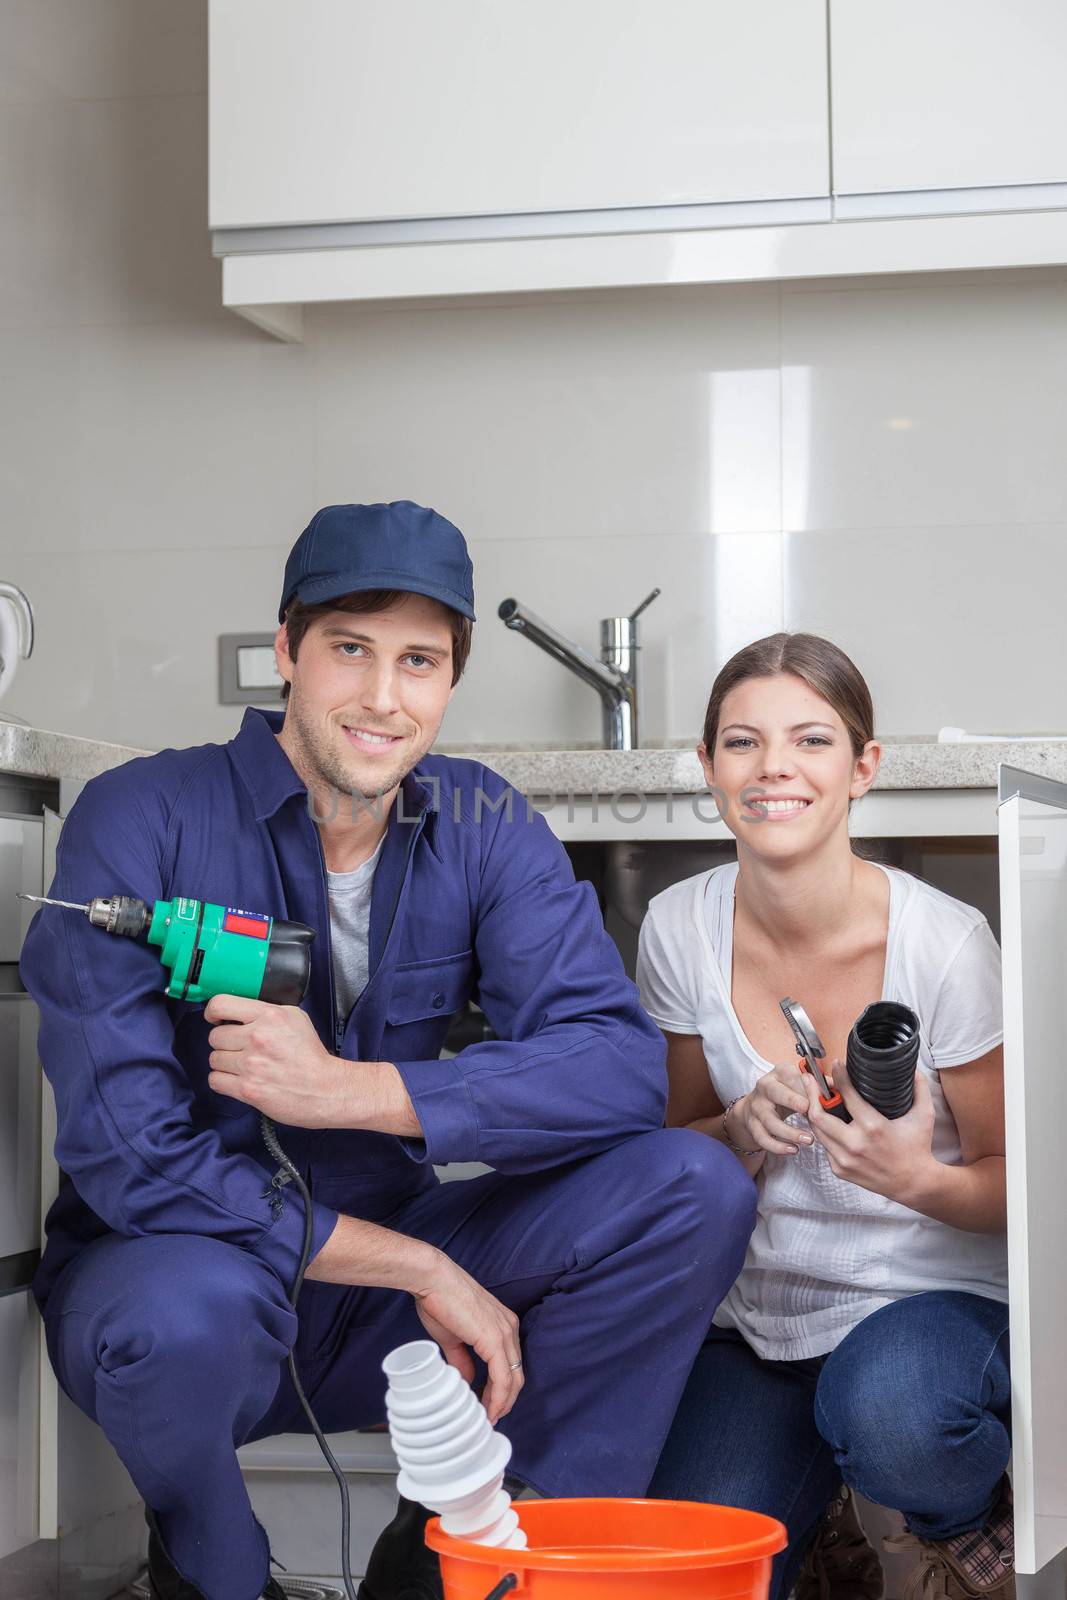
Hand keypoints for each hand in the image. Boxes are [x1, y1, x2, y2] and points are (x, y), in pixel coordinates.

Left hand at [205, 994, 350, 1126]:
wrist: (324, 1089)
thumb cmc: (311, 1055)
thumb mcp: (296, 1018)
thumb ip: (267, 1011)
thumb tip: (239, 1011)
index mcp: (269, 1015)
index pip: (220, 1005)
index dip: (212, 1012)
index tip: (216, 1019)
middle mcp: (257, 1037)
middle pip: (214, 1036)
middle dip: (226, 1043)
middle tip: (241, 1049)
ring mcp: (250, 1065)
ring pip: (214, 1059)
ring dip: (225, 1063)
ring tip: (244, 1066)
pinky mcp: (247, 1089)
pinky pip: (215, 1080)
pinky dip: (224, 1081)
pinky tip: (239, 1080)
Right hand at [413, 1253, 524, 1424]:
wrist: (433, 1279)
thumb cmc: (439, 1301)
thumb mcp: (453, 1337)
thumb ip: (463, 1359)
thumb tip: (468, 1379)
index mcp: (502, 1324)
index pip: (510, 1364)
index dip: (502, 1389)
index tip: (489, 1405)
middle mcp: (509, 1328)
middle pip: (517, 1374)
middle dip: (505, 1400)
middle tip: (490, 1416)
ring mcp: (504, 1333)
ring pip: (514, 1379)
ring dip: (502, 1403)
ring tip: (489, 1418)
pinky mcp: (494, 1339)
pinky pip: (503, 1377)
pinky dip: (498, 1398)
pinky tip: (490, 1410)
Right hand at [731, 1063, 816, 1155]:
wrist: (758, 1105)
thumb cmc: (786, 1093)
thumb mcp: (800, 1084)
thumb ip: (819, 1086)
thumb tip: (839, 1088)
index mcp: (779, 1073)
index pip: (790, 1077)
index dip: (804, 1087)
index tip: (817, 1098)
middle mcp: (764, 1087)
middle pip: (774, 1092)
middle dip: (792, 1102)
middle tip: (810, 1113)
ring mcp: (756, 1107)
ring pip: (770, 1121)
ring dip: (790, 1133)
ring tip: (809, 1140)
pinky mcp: (752, 1125)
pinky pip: (763, 1138)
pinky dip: (778, 1146)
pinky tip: (793, 1149)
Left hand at [804, 1057, 936, 1204]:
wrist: (914, 1184)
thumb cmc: (917, 1148)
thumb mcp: (924, 1116)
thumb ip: (920, 1089)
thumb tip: (912, 1069)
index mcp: (873, 1127)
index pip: (847, 1096)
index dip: (838, 1077)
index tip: (835, 1064)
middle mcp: (855, 1144)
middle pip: (818, 1115)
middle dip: (811, 1093)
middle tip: (810, 1079)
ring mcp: (845, 1159)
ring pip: (817, 1130)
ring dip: (814, 1112)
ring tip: (814, 1097)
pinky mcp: (840, 1170)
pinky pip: (825, 1146)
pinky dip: (824, 1132)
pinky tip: (828, 1122)